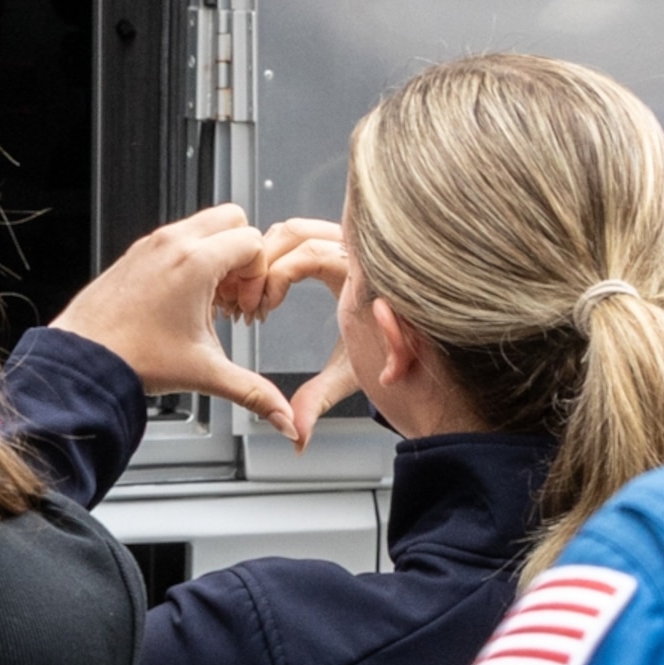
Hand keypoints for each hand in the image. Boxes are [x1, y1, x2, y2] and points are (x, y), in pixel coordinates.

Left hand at [52, 205, 295, 425]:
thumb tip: (284, 418)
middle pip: (232, 220)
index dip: (259, 275)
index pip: (253, 241)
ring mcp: (151, 245)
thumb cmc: (132, 359)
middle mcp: (172, 244)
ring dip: (216, 256)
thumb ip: (253, 393)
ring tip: (208, 301)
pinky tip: (183, 301)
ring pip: (203, 226)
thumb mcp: (204, 373)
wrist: (81, 360)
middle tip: (231, 296)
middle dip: (242, 255)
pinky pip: (176, 238)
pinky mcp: (136, 253)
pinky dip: (190, 258)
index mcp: (194, 262)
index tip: (243, 307)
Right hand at [244, 217, 362, 451]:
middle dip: (264, 262)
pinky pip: (299, 235)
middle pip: (296, 230)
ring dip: (266, 256)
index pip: (308, 252)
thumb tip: (297, 437)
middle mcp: (353, 254)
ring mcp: (345, 246)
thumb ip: (318, 402)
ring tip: (256, 296)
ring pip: (294, 228)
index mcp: (359, 277)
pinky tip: (266, 288)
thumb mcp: (347, 375)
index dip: (278, 276)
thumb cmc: (385, 359)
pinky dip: (275, 254)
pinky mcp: (335, 247)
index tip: (264, 308)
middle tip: (250, 301)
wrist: (413, 350)